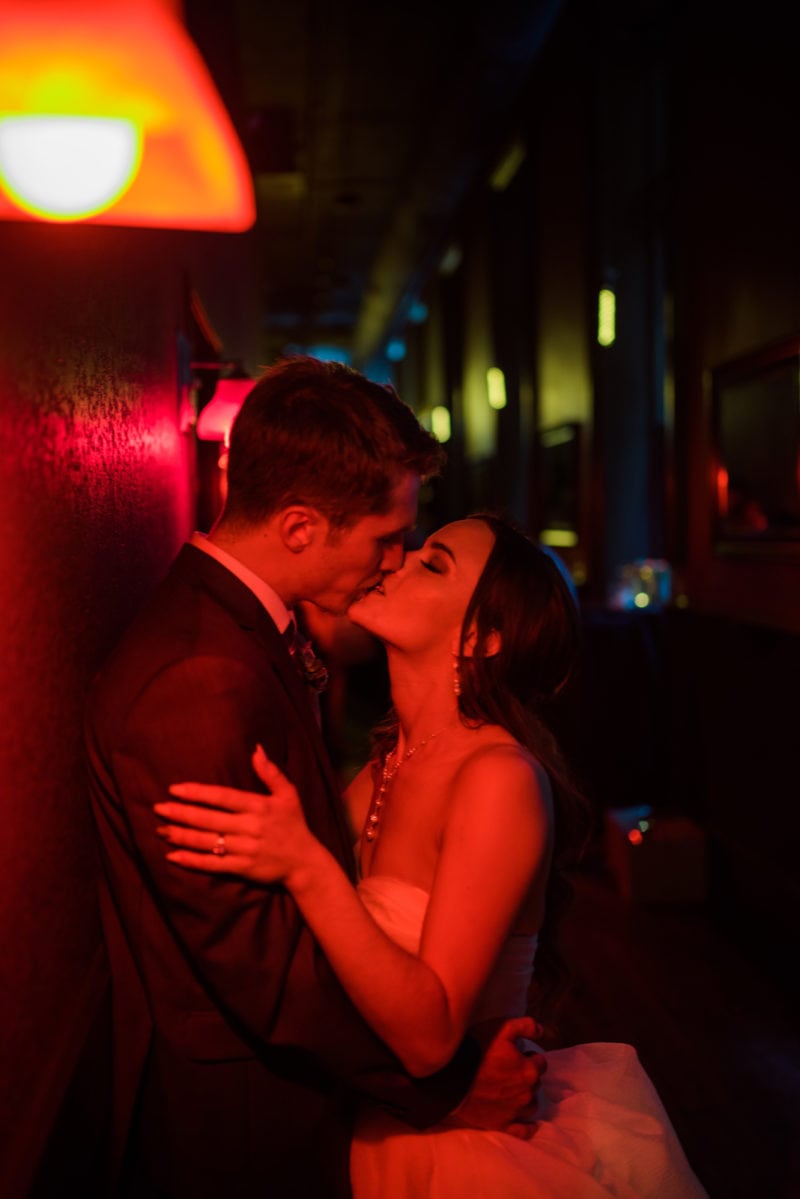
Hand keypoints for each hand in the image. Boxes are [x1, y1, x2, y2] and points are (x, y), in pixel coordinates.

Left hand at [154, 746, 316, 883]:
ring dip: (181, 836)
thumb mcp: (288, 794)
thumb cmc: (294, 824)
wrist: (305, 862)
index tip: (175, 789)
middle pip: (209, 819)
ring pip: (208, 842)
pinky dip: (192, 861)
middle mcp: (250, 827)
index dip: (198, 793)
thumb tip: (256, 749)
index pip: (222, 797)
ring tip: (160, 830)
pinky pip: (213, 865)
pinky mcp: (243, 868)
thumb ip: (271, 772)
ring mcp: (246, 849)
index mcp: (258, 807)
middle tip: (158, 809)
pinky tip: (173, 856)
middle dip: (181, 813)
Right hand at [452, 1017, 545, 1139]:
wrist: (453, 1076)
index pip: (540, 1063)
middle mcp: (526, 1093)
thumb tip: (542, 1031)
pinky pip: (523, 1131)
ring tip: (511, 1090)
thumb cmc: (478, 1049)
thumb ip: (526, 1026)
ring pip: (531, 1105)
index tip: (518, 1055)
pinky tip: (528, 1124)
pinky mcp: (502, 1124)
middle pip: (535, 1084)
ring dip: (526, 1097)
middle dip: (526, 1076)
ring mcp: (514, 1111)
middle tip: (509, 1070)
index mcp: (529, 1071)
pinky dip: (528, 1127)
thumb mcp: (502, 1028)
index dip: (530, 1057)